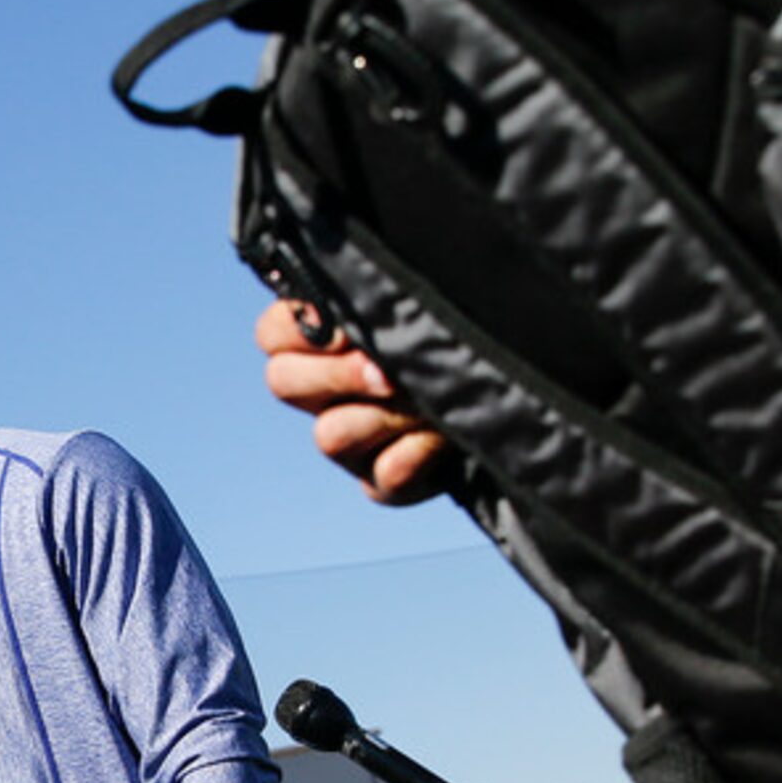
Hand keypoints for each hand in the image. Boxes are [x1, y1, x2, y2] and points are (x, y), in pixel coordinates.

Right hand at [255, 299, 456, 504]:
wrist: (509, 384)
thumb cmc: (462, 331)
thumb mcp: (423, 304)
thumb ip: (384, 298)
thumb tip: (363, 319)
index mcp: (323, 342)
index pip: (272, 333)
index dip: (295, 330)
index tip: (344, 331)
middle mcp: (327, 394)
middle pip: (283, 382)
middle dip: (338, 375)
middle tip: (386, 373)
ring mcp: (352, 444)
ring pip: (328, 435)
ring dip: (382, 417)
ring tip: (426, 403)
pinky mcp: (385, 483)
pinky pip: (383, 477)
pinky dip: (414, 456)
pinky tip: (443, 438)